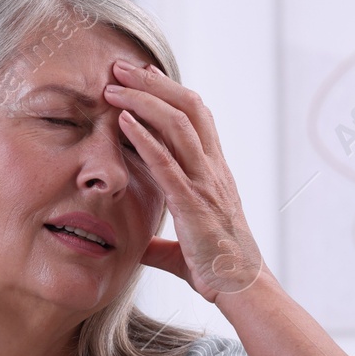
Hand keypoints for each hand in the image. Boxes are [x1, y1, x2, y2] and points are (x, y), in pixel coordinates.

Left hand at [102, 60, 268, 301]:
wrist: (241, 289)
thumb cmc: (218, 270)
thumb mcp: (185, 251)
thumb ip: (162, 244)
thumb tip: (139, 247)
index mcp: (215, 173)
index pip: (197, 117)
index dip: (171, 90)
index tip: (144, 74)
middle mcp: (213, 169)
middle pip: (187, 107)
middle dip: (152, 82)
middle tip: (120, 66)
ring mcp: (205, 183)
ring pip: (177, 125)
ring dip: (142, 99)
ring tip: (113, 85)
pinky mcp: (193, 204)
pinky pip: (166, 162)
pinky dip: (143, 137)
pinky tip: (122, 120)